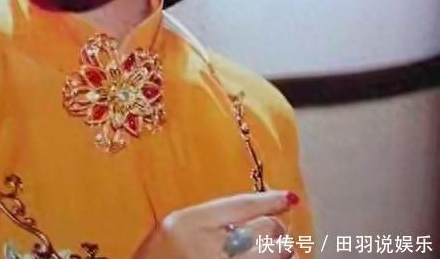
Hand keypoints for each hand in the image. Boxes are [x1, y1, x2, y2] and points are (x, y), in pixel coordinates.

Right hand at [131, 189, 298, 258]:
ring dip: (279, 251)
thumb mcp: (178, 228)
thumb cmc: (159, 257)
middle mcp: (207, 248)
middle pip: (262, 230)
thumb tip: (258, 210)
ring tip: (276, 249)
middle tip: (276, 232)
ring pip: (271, 255)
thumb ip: (211, 218)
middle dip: (275, 229)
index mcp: (188, 224)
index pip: (241, 205)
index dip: (269, 200)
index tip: (289, 197)